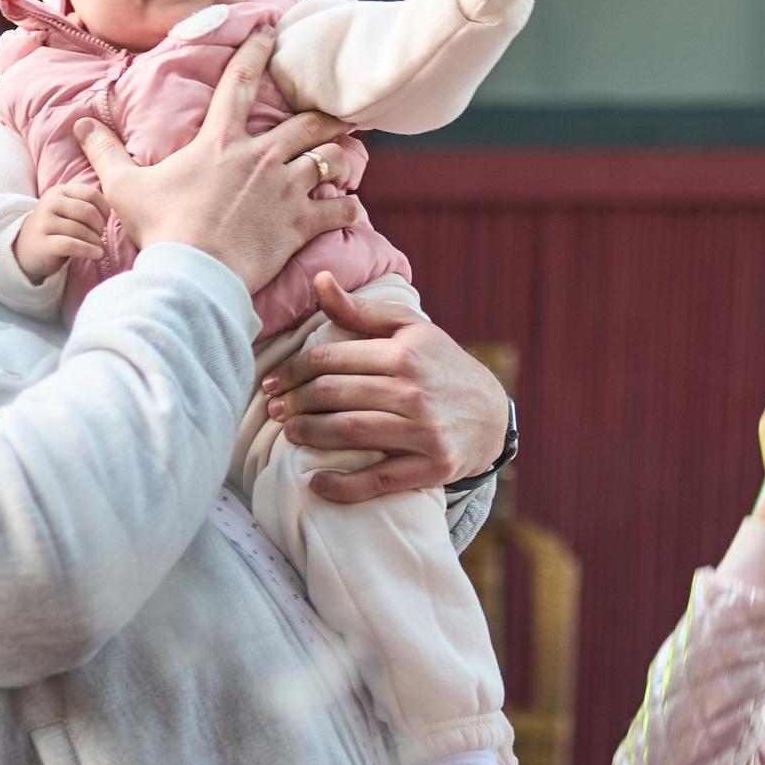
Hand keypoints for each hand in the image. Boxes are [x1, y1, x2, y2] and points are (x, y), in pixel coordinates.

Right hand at [15, 182, 107, 281]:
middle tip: (99, 236)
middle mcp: (49, 203)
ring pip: (81, 230)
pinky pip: (71, 245)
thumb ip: (85, 204)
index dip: (104, 208)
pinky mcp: (43, 243)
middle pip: (88, 212)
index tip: (105, 221)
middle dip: (100, 226)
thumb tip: (114, 211)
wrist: (27, 248)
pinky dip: (88, 250)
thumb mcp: (67, 209)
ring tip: (99, 247)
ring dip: (96, 241)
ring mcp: (44, 222)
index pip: (91, 193)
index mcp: (59, 191)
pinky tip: (98, 254)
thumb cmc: (56, 229)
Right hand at [74, 29, 357, 292]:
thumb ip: (105, 152)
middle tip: (340, 107)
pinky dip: (347, 208)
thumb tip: (80, 124)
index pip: (241, 81)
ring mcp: (287, 189)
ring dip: (338, 160)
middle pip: (305, 122)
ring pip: (329, 161)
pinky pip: (340, 209)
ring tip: (344, 161)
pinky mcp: (302, 222)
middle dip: (325, 113)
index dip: (257, 50)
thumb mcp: (124, 187)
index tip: (272, 30)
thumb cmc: (162, 229)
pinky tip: (349, 208)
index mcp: (221, 142)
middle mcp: (261, 157)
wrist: (195, 273)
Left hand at [263, 273, 509, 501]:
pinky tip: (317, 483)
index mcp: (403, 353)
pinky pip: (378, 479)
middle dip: (294, 403)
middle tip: (274, 411)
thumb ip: (360, 309)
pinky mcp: (432, 467)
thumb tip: (319, 280)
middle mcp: (413, 390)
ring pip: (349, 432)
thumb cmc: (440, 366)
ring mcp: (424, 431)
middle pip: (333, 395)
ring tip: (290, 434)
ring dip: (309, 435)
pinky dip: (343, 485)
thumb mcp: (409, 329)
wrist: (493, 415)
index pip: (330, 359)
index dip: (292, 371)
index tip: (271, 383)